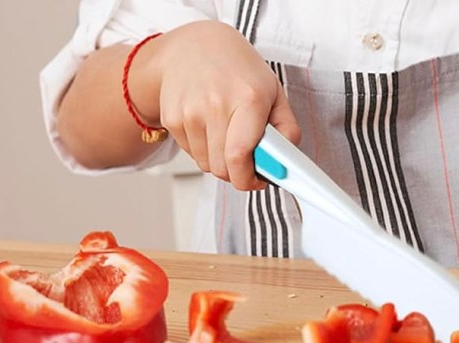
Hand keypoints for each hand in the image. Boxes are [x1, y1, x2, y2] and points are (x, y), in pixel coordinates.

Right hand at [137, 21, 300, 188]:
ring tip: (226, 134)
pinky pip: (191, 153)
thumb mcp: (274, 92)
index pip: (240, 157)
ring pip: (206, 164)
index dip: (248, 179)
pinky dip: (203, 148)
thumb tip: (286, 164)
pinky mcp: (172, 118)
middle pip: (222, 168)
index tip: (257, 181)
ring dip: (219, 160)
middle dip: (237, 172)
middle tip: (246, 158)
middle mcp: (215, 105)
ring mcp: (189, 112)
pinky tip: (208, 125)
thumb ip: (286, 129)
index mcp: (247, 99)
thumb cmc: (238, 70)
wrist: (195, 46)